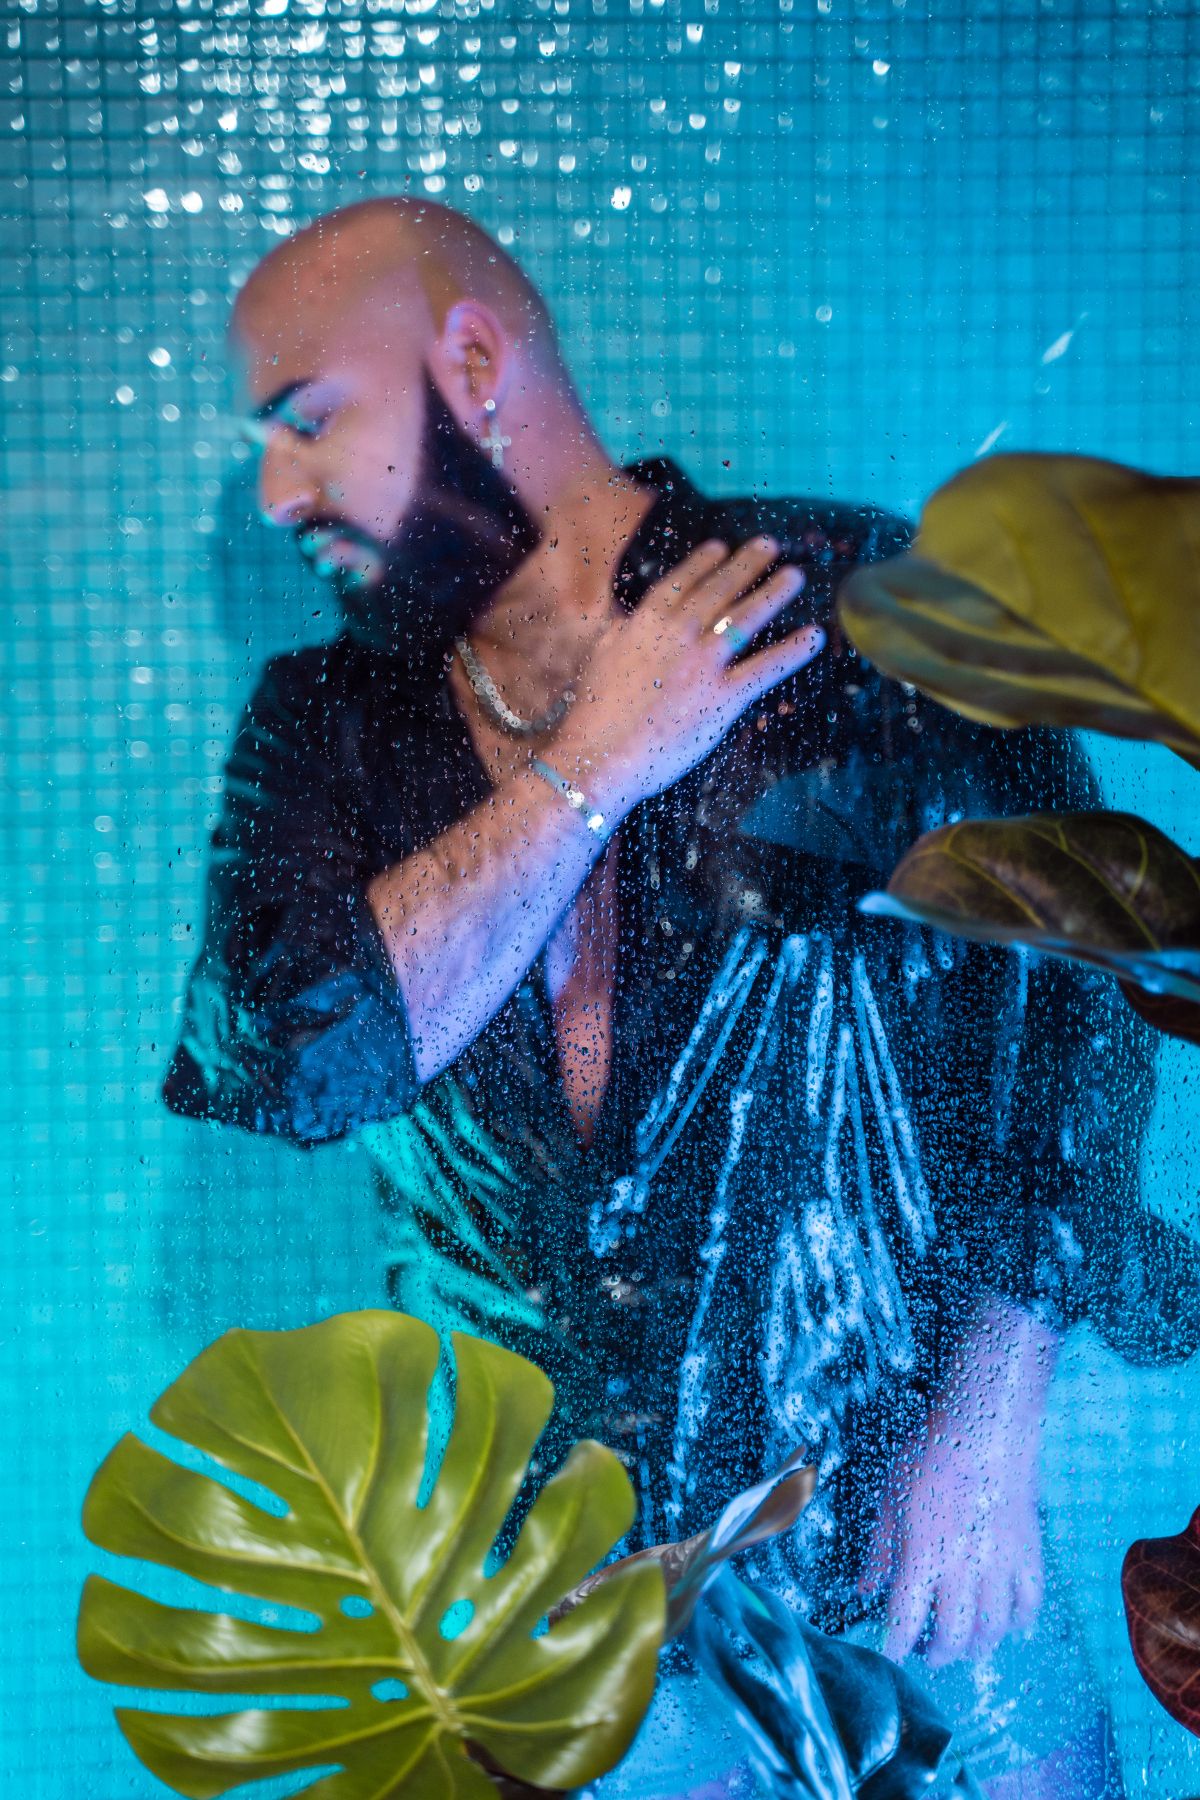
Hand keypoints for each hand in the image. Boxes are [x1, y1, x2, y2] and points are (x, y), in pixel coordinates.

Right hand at [549, 535, 823, 819]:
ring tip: (796, 576)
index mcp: (645, 623)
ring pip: (747, 618)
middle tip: (770, 545)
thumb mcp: (600, 658)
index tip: (721, 546)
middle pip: (720, 590)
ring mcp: (704, 664)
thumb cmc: (593, 714)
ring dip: (774, 592)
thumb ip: (620, 633)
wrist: (599, 755)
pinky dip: (793, 651)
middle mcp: (679, 634)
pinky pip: (765, 668)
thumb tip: (627, 620)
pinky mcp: (723, 697)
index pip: (681, 582)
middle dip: (748, 564)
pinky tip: (813, 637)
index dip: (704, 562)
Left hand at [860, 1300, 1057, 1668]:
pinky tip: (1007, 1627)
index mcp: (923, 1555)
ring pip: (993, 1629)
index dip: (895, 1645)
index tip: (889, 1653)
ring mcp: (1001, 1564)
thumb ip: (878, 1548)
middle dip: (937, 1654)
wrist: (986, 1427)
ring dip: (976, 1646)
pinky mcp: (1029, 1554)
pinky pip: (1030, 1605)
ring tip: (963, 1644)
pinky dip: (1019, 1624)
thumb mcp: (889, 1495)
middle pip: (953, 1636)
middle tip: (928, 1652)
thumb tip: (864, 1588)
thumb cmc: (930, 1454)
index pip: (906, 1620)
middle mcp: (964, 1569)